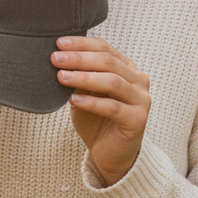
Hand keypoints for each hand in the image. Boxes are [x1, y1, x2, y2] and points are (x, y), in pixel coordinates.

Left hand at [52, 36, 150, 186]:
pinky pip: (113, 107)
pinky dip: (92, 102)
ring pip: (112, 82)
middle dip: (79, 58)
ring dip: (84, 78)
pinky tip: (74, 101)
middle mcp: (138, 80)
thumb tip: (59, 58)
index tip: (58, 43)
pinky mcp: (138, 120)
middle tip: (56, 59)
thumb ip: (80, 76)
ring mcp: (141, 99)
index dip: (81, 44)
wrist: (110, 153)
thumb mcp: (85, 93)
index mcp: (127, 68)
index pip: (104, 48)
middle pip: (108, 62)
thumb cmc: (96, 119)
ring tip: (62, 77)